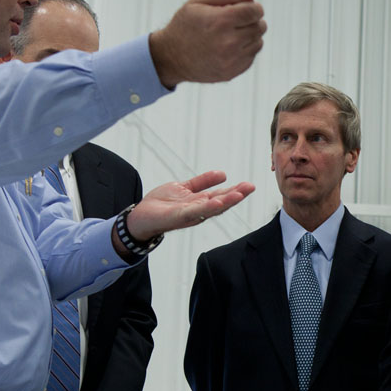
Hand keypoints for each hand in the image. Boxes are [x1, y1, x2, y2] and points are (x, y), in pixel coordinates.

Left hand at [125, 170, 254, 239]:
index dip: (235, 191)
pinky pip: (195, 211)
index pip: (221, 196)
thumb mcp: (184, 187)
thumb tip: (223, 174)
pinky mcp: (178, 217)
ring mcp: (189, 215)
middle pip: (221, 203)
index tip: (249, 185)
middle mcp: (198, 210)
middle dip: (236, 196)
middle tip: (250, 187)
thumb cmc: (161, 204)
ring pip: (211, 208)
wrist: (140, 216)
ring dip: (226, 202)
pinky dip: (207, 208)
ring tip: (239, 194)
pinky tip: (217, 202)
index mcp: (200, 203)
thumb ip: (202, 182)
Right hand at [149, 0, 265, 87]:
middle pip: (259, 26)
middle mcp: (228, 43)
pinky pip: (251, 56)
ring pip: (258, 42)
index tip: (246, 7)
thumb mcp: (200, 2)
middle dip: (251, 20)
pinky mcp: (232, 72)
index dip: (253, 6)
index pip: (254, 11)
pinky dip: (245, 49)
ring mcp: (231, 60)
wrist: (171, 57)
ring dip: (250, 35)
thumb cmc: (185, 25)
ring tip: (231, 32)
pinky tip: (229, 46)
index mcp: (220, 21)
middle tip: (236, 19)